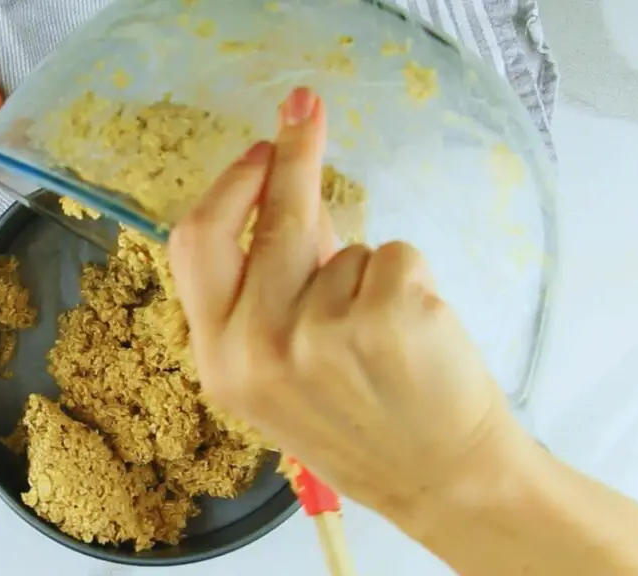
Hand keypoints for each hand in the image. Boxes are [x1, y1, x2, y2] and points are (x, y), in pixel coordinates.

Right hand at [167, 86, 521, 521]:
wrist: (441, 480)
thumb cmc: (361, 420)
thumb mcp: (283, 371)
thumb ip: (270, 287)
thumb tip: (281, 185)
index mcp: (220, 361)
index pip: (196, 244)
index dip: (228, 189)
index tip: (257, 153)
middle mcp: (258, 349)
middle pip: (272, 220)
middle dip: (292, 157)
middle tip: (306, 112)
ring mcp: (319, 335)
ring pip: (347, 245)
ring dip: (367, 271)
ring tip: (383, 331)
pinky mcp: (383, 318)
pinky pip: (396, 255)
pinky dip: (411, 280)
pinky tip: (415, 334)